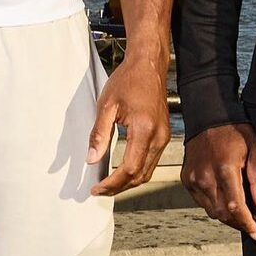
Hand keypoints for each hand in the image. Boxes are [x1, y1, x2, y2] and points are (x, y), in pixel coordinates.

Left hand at [89, 45, 171, 195]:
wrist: (149, 65)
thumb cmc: (128, 80)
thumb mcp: (107, 105)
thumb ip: (99, 134)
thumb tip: (91, 159)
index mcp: (144, 129)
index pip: (129, 169)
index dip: (112, 184)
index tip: (96, 188)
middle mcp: (158, 137)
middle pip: (140, 176)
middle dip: (119, 187)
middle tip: (99, 190)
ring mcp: (164, 137)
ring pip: (148, 172)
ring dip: (128, 182)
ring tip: (108, 184)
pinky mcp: (164, 135)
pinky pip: (152, 162)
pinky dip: (137, 171)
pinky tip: (122, 171)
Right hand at [182, 122, 255, 239]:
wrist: (208, 117)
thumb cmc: (233, 130)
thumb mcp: (255, 149)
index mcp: (225, 168)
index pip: (236, 207)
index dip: (247, 224)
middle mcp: (206, 176)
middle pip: (223, 213)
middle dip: (239, 223)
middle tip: (251, 223)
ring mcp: (194, 179)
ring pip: (211, 210)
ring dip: (227, 216)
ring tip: (239, 212)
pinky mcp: (187, 179)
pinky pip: (201, 201)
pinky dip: (214, 205)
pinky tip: (223, 198)